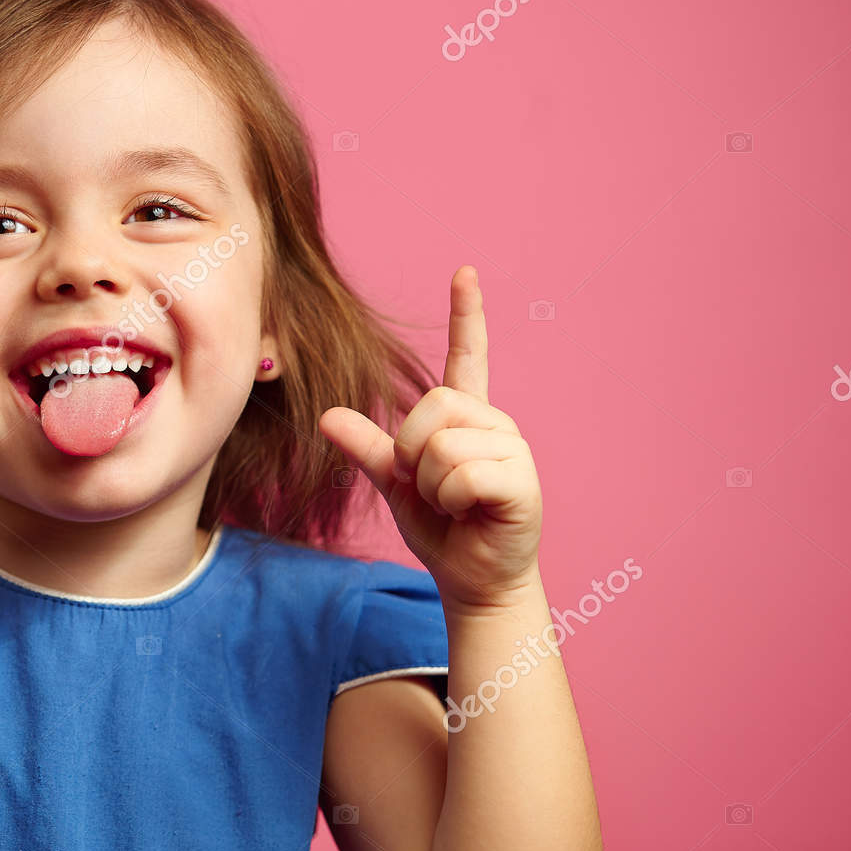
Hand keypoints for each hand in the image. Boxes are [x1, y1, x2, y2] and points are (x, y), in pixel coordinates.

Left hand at [318, 266, 541, 611]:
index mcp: (466, 419)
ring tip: (453, 503)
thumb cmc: (442, 528)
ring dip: (432, 483)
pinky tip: (470, 512)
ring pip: (444, 443)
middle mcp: (494, 424)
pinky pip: (464, 473)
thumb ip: (368, 447)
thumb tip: (327, 416)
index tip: (464, 272)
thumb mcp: (395, 482)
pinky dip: (452, 499)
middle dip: (413, 451)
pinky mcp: (523, 480)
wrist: (471, 578)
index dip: (467, 316)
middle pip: (434, 404)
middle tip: (428, 485)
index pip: (468, 357)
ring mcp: (513, 450)